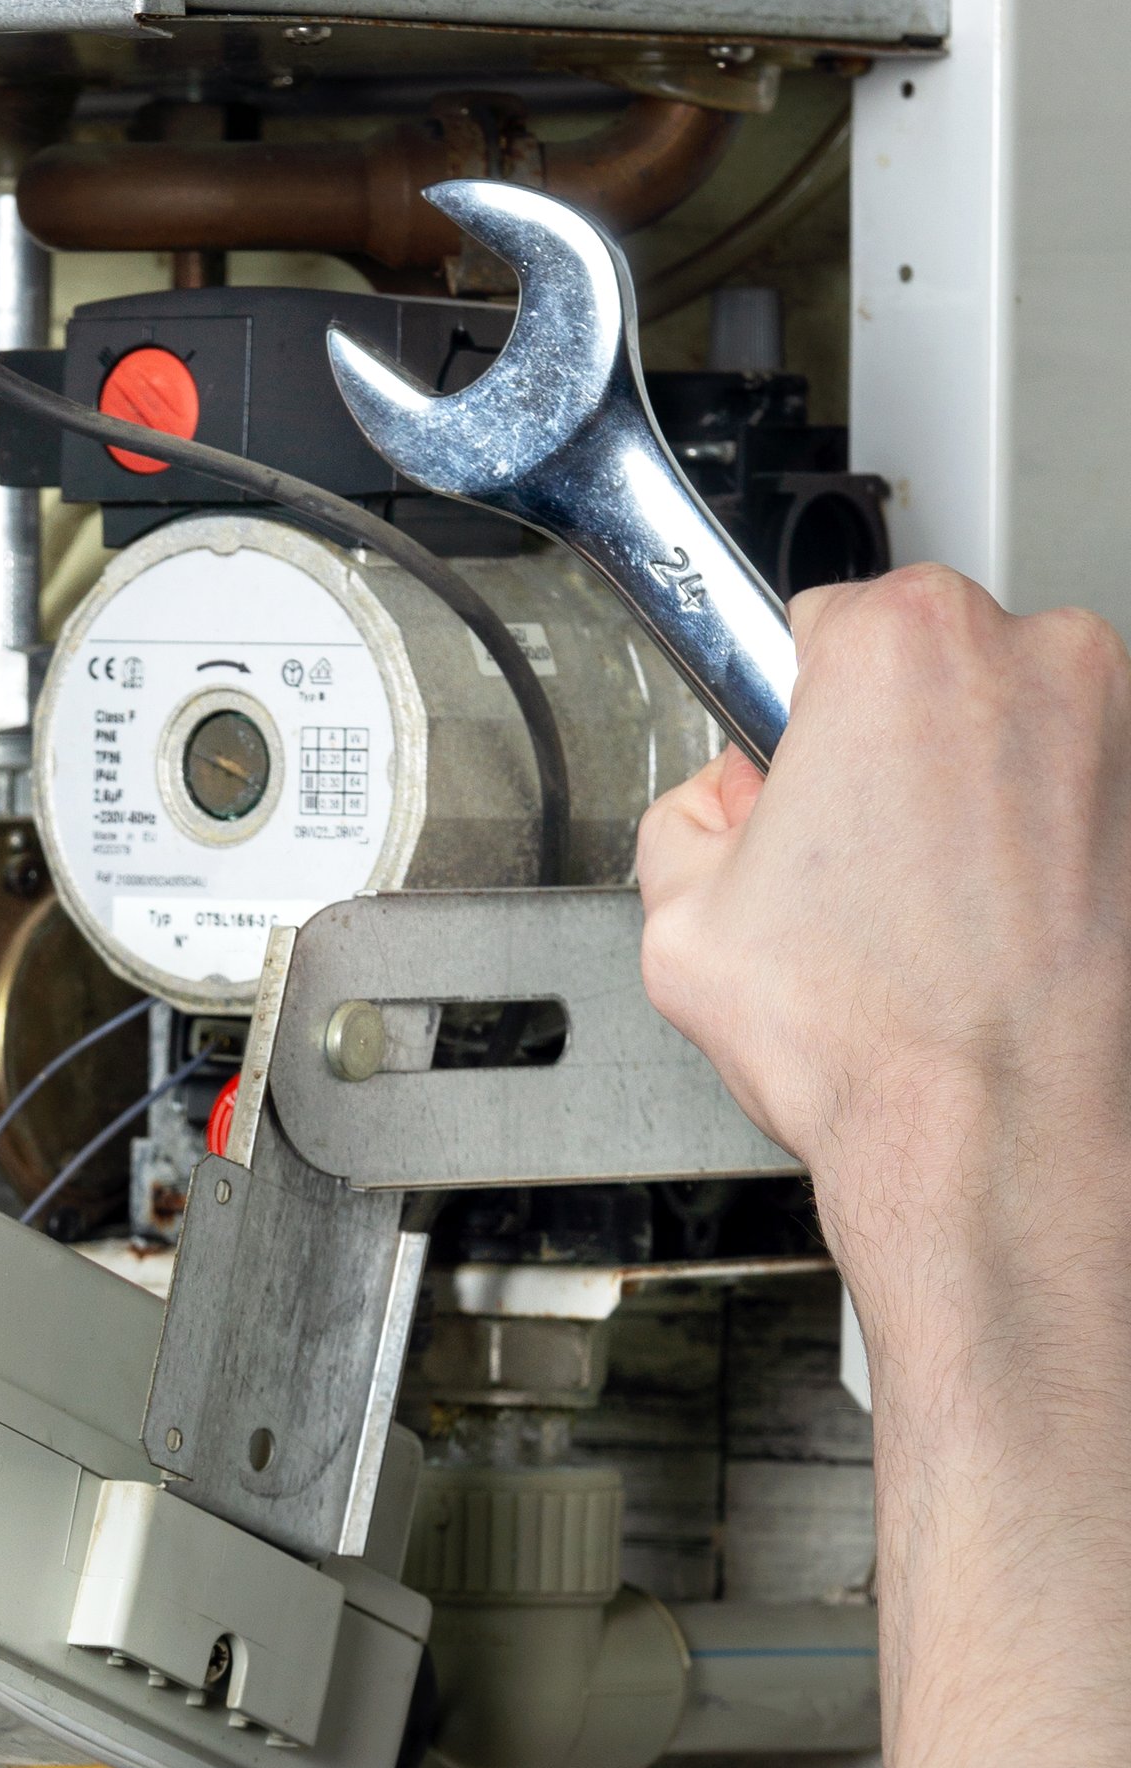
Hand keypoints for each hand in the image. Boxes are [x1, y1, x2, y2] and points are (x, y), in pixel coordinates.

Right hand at [637, 563, 1130, 1331]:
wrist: (1002, 1144)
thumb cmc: (878, 1040)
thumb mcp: (680, 921)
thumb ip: (683, 820)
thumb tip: (717, 809)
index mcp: (906, 645)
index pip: (820, 623)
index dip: (790, 713)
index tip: (790, 766)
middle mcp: (1037, 661)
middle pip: (930, 669)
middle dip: (885, 749)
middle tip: (849, 864)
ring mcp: (1121, 735)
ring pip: (1014, 734)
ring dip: (972, 796)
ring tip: (926, 915)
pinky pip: (1078, 805)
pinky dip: (1041, 850)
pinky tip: (995, 934)